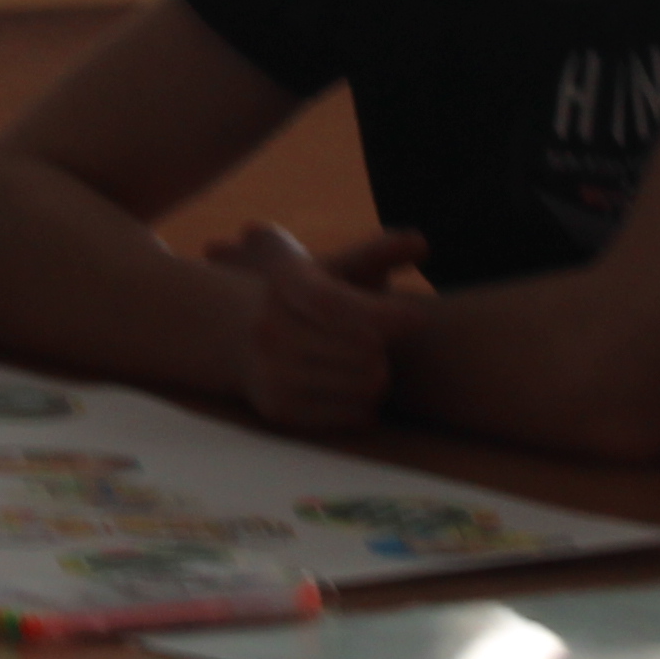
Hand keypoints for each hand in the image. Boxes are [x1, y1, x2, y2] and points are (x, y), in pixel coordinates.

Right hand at [214, 223, 430, 433]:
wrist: (237, 334)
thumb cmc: (309, 296)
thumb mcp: (332, 266)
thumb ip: (377, 252)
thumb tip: (422, 243)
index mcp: (285, 283)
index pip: (333, 302)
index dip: (379, 313)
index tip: (417, 317)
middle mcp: (270, 328)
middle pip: (360, 348)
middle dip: (386, 348)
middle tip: (386, 345)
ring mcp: (272, 371)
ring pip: (364, 384)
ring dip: (381, 378)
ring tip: (373, 367)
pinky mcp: (280, 409)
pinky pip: (353, 415)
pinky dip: (367, 406)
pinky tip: (360, 391)